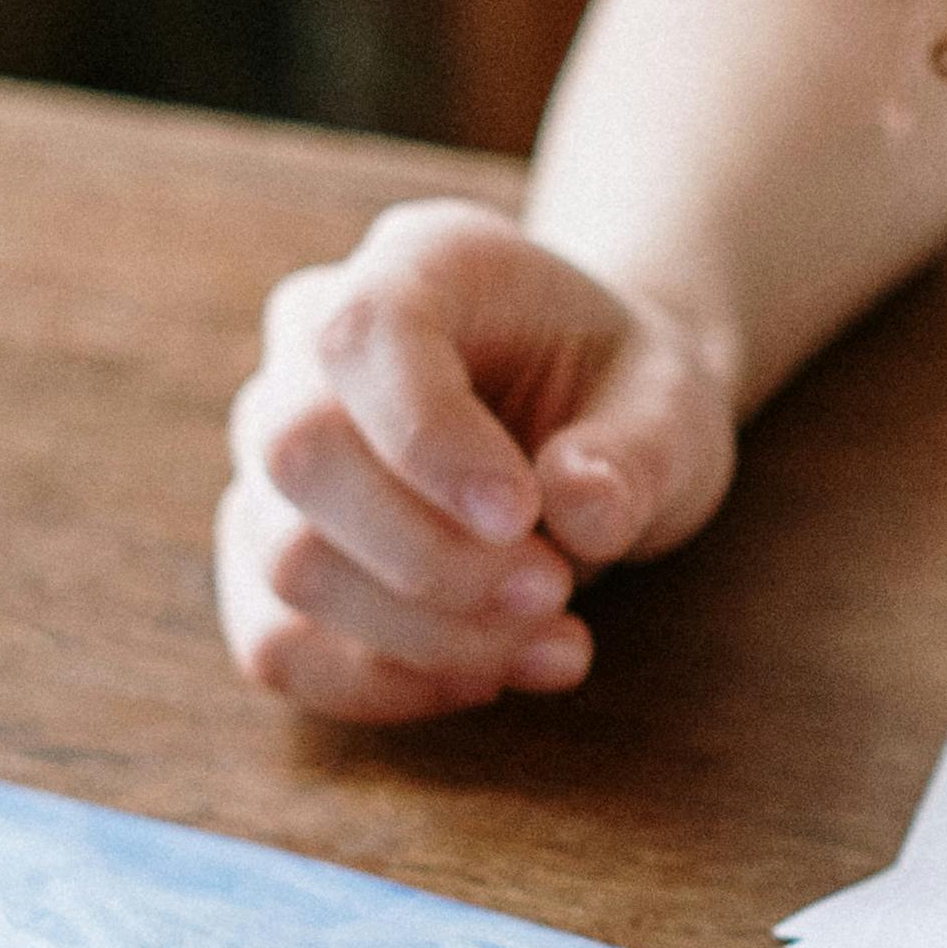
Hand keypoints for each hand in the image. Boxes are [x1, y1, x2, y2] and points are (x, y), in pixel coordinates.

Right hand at [213, 201, 739, 721]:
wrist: (597, 428)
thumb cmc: (629, 399)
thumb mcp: (676, 405)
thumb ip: (640, 451)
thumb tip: (579, 510)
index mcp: (420, 262)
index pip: (362, 333)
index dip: (429, 442)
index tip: (525, 517)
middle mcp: (313, 340)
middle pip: (296, 453)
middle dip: (432, 557)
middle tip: (558, 589)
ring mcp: (273, 449)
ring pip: (282, 562)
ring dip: (425, 635)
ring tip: (556, 640)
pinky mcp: (270, 550)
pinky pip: (274, 643)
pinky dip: (381, 685)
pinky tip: (484, 678)